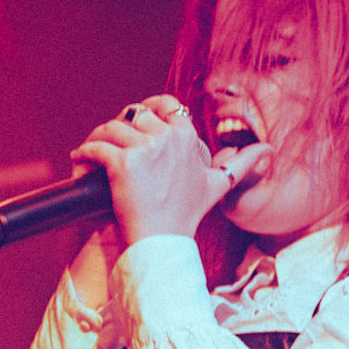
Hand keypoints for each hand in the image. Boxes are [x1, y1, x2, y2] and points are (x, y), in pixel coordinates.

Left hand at [71, 94, 270, 246]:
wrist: (163, 242)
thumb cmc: (187, 215)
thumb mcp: (218, 186)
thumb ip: (241, 164)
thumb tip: (268, 150)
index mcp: (188, 137)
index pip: (164, 107)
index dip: (146, 113)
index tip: (133, 128)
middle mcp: (170, 137)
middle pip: (134, 115)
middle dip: (119, 127)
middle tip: (107, 144)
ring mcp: (147, 148)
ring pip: (112, 127)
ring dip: (97, 138)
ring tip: (89, 153)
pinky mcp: (124, 162)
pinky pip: (96, 147)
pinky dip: (84, 153)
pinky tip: (80, 160)